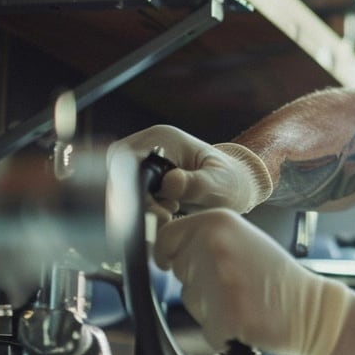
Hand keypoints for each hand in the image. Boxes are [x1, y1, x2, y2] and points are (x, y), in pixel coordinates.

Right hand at [109, 125, 272, 222]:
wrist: (237, 187)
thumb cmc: (232, 183)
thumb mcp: (219, 185)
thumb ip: (195, 184)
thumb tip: (170, 182)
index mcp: (162, 139)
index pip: (127, 159)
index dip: (132, 187)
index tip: (155, 209)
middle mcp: (147, 146)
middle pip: (117, 173)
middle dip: (134, 200)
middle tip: (164, 215)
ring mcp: (143, 161)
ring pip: (121, 187)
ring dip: (138, 207)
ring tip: (171, 213)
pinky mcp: (144, 177)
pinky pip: (129, 195)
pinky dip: (142, 210)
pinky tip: (166, 215)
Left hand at [152, 210, 351, 354]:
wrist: (311, 309)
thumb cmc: (276, 278)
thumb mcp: (240, 239)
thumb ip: (204, 238)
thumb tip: (162, 246)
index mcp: (218, 221)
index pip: (166, 237)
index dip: (168, 255)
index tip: (178, 264)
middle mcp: (215, 245)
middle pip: (178, 272)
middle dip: (198, 283)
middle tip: (234, 284)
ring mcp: (220, 279)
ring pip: (190, 302)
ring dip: (210, 309)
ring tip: (242, 301)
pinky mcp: (227, 314)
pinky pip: (206, 330)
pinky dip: (223, 333)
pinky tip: (247, 322)